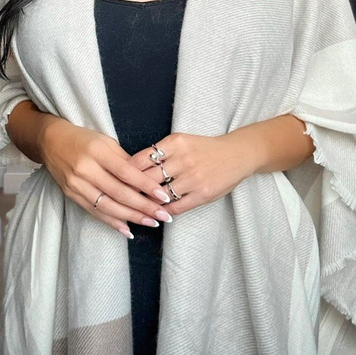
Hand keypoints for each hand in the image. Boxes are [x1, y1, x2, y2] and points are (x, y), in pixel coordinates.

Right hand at [39, 121, 173, 237]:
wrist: (50, 141)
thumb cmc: (83, 138)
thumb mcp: (105, 141)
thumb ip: (124, 160)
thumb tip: (145, 180)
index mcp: (97, 152)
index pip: (126, 172)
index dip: (146, 186)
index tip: (164, 196)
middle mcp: (86, 170)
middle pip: (119, 193)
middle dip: (144, 206)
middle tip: (164, 215)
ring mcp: (77, 185)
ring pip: (108, 206)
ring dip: (132, 217)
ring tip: (151, 223)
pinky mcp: (71, 195)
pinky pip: (94, 212)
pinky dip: (112, 223)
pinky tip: (128, 230)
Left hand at [126, 130, 259, 216]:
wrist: (237, 154)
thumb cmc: (205, 148)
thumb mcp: (182, 141)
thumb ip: (161, 152)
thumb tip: (133, 166)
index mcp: (175, 142)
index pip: (141, 158)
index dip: (127, 171)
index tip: (118, 179)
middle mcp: (183, 159)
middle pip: (147, 178)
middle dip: (133, 189)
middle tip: (121, 198)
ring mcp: (193, 177)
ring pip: (160, 194)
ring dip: (147, 203)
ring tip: (137, 208)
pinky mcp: (202, 193)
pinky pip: (177, 206)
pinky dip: (165, 211)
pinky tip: (159, 213)